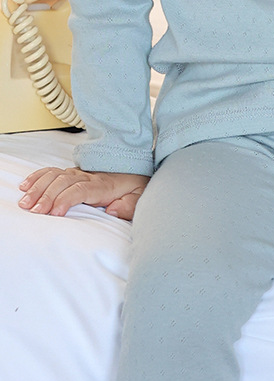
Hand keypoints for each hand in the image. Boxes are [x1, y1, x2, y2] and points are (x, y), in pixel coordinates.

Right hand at [18, 167, 149, 218]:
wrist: (137, 167)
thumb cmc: (137, 185)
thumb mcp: (141, 196)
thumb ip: (130, 205)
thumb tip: (113, 210)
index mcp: (103, 185)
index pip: (80, 190)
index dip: (66, 199)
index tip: (55, 213)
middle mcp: (88, 176)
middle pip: (63, 182)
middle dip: (46, 196)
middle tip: (34, 211)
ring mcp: (79, 173)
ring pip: (54, 176)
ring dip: (38, 188)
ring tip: (25, 202)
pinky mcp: (73, 172)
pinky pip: (52, 171)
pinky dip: (37, 177)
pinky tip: (25, 186)